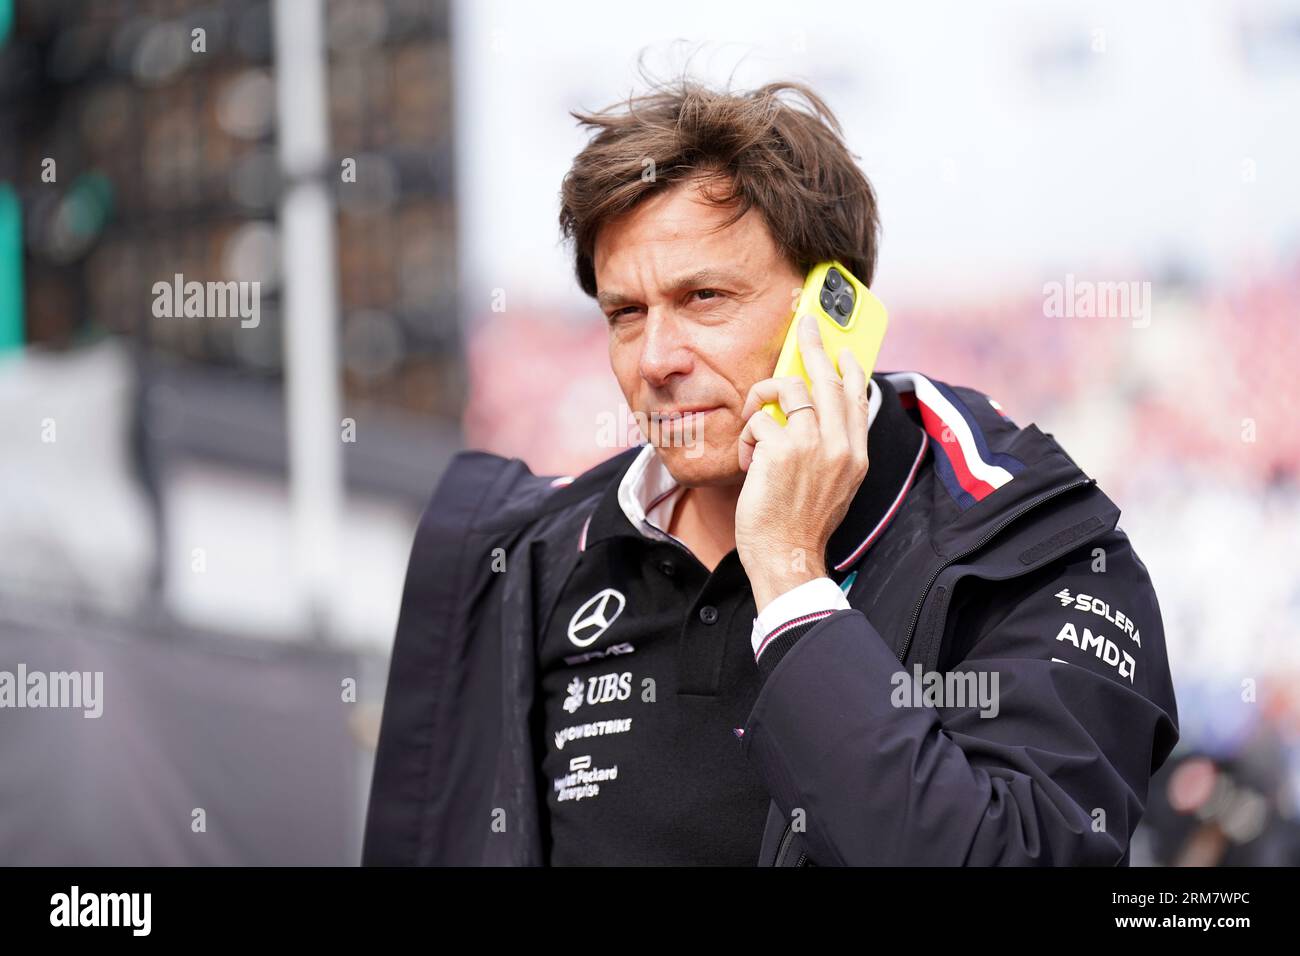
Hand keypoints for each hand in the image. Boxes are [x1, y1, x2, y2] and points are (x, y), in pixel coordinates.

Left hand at [735, 314, 871, 611]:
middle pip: (828, 379)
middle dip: (813, 346)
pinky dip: (748, 435)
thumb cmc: (801, 525)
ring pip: (789, 389)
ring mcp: (813, 445)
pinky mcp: (782, 449)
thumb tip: (814, 416)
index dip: (850, 368)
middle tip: (804, 325)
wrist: (788, 557)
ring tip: (754, 422)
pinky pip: (759, 419)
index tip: (844, 348)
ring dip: (763, 397)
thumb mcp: (833, 485)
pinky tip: (750, 461)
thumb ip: (830, 450)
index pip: (858, 398)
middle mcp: (840, 445)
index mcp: (856, 454)